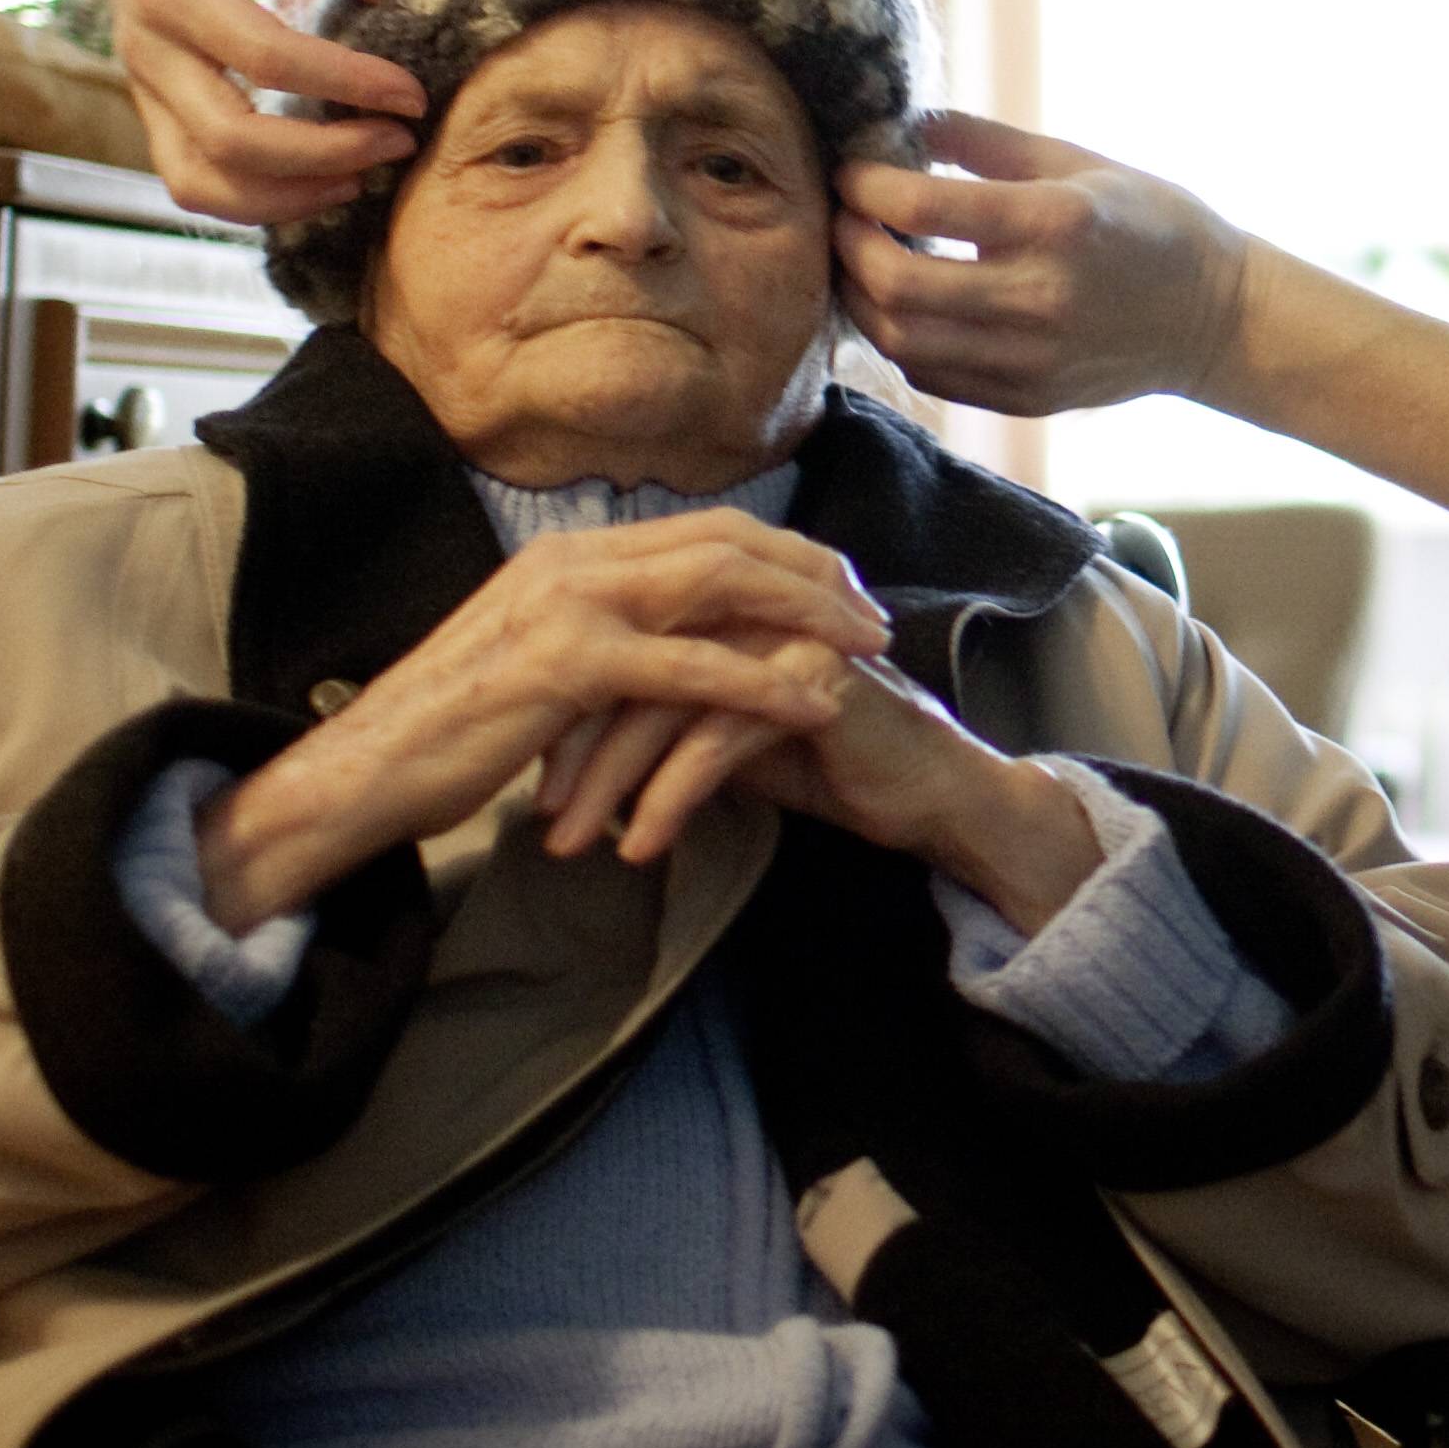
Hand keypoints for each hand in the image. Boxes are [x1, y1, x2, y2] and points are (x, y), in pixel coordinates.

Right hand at [99, 0, 425, 223]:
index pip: (264, 56)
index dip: (345, 82)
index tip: (413, 93)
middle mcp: (145, 44)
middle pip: (229, 137)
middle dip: (325, 153)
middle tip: (402, 139)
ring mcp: (142, 82)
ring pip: (200, 178)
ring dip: (288, 194)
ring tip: (366, 177)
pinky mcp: (154, 103)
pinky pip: (193, 176)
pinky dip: (257, 197)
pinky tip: (324, 181)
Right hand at [195, 512, 883, 926]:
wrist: (364, 771)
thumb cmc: (449, 734)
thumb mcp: (534, 666)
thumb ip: (598, 641)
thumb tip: (664, 648)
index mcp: (570, 553)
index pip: (705, 529)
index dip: (784, 553)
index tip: (841, 588)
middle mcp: (574, 560)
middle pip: (729, 542)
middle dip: (814, 574)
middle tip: (875, 615)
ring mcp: (569, 604)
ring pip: (721, 585)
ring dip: (808, 616)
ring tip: (868, 649)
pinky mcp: (567, 665)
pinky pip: (692, 667)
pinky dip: (764, 682)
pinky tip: (815, 704)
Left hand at [552, 651, 1104, 930]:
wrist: (926, 789)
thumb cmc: (825, 761)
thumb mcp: (725, 729)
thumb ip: (666, 711)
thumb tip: (581, 734)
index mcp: (718, 602)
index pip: (616, 643)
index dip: (565, 712)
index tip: (522, 780)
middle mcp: (743, 604)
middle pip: (628, 666)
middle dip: (571, 748)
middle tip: (536, 819)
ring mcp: (777, 632)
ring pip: (662, 702)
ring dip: (610, 781)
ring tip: (571, 844)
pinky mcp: (809, 678)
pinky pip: (714, 738)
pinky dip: (668, 798)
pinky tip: (639, 845)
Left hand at [843, 114, 1252, 417]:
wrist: (1214, 318)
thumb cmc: (1146, 222)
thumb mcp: (1076, 160)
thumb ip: (982, 140)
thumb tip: (899, 119)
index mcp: (1057, 223)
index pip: (923, 204)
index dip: (865, 184)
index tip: (852, 168)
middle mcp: (1042, 297)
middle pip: (896, 283)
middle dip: (848, 244)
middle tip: (842, 215)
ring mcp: (1032, 359)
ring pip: (901, 340)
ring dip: (861, 298)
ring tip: (860, 259)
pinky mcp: (1026, 399)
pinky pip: (930, 375)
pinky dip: (899, 337)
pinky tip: (902, 304)